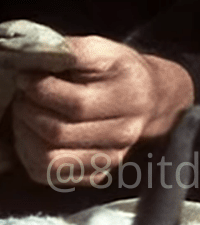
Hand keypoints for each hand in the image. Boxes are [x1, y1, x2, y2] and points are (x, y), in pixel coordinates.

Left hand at [12, 36, 194, 186]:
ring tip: (27, 113)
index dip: (40, 90)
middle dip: (28, 111)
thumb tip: (37, 57)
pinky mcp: (96, 174)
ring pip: (48, 159)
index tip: (27, 76)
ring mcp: (111, 158)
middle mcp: (124, 133)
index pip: (76, 104)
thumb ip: (73, 50)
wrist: (149, 99)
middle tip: (23, 94)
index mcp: (130, 98)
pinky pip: (47, 174)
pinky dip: (29, 153)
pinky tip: (33, 133)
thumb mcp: (104, 50)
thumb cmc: (121, 72)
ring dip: (24, 134)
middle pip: (58, 133)